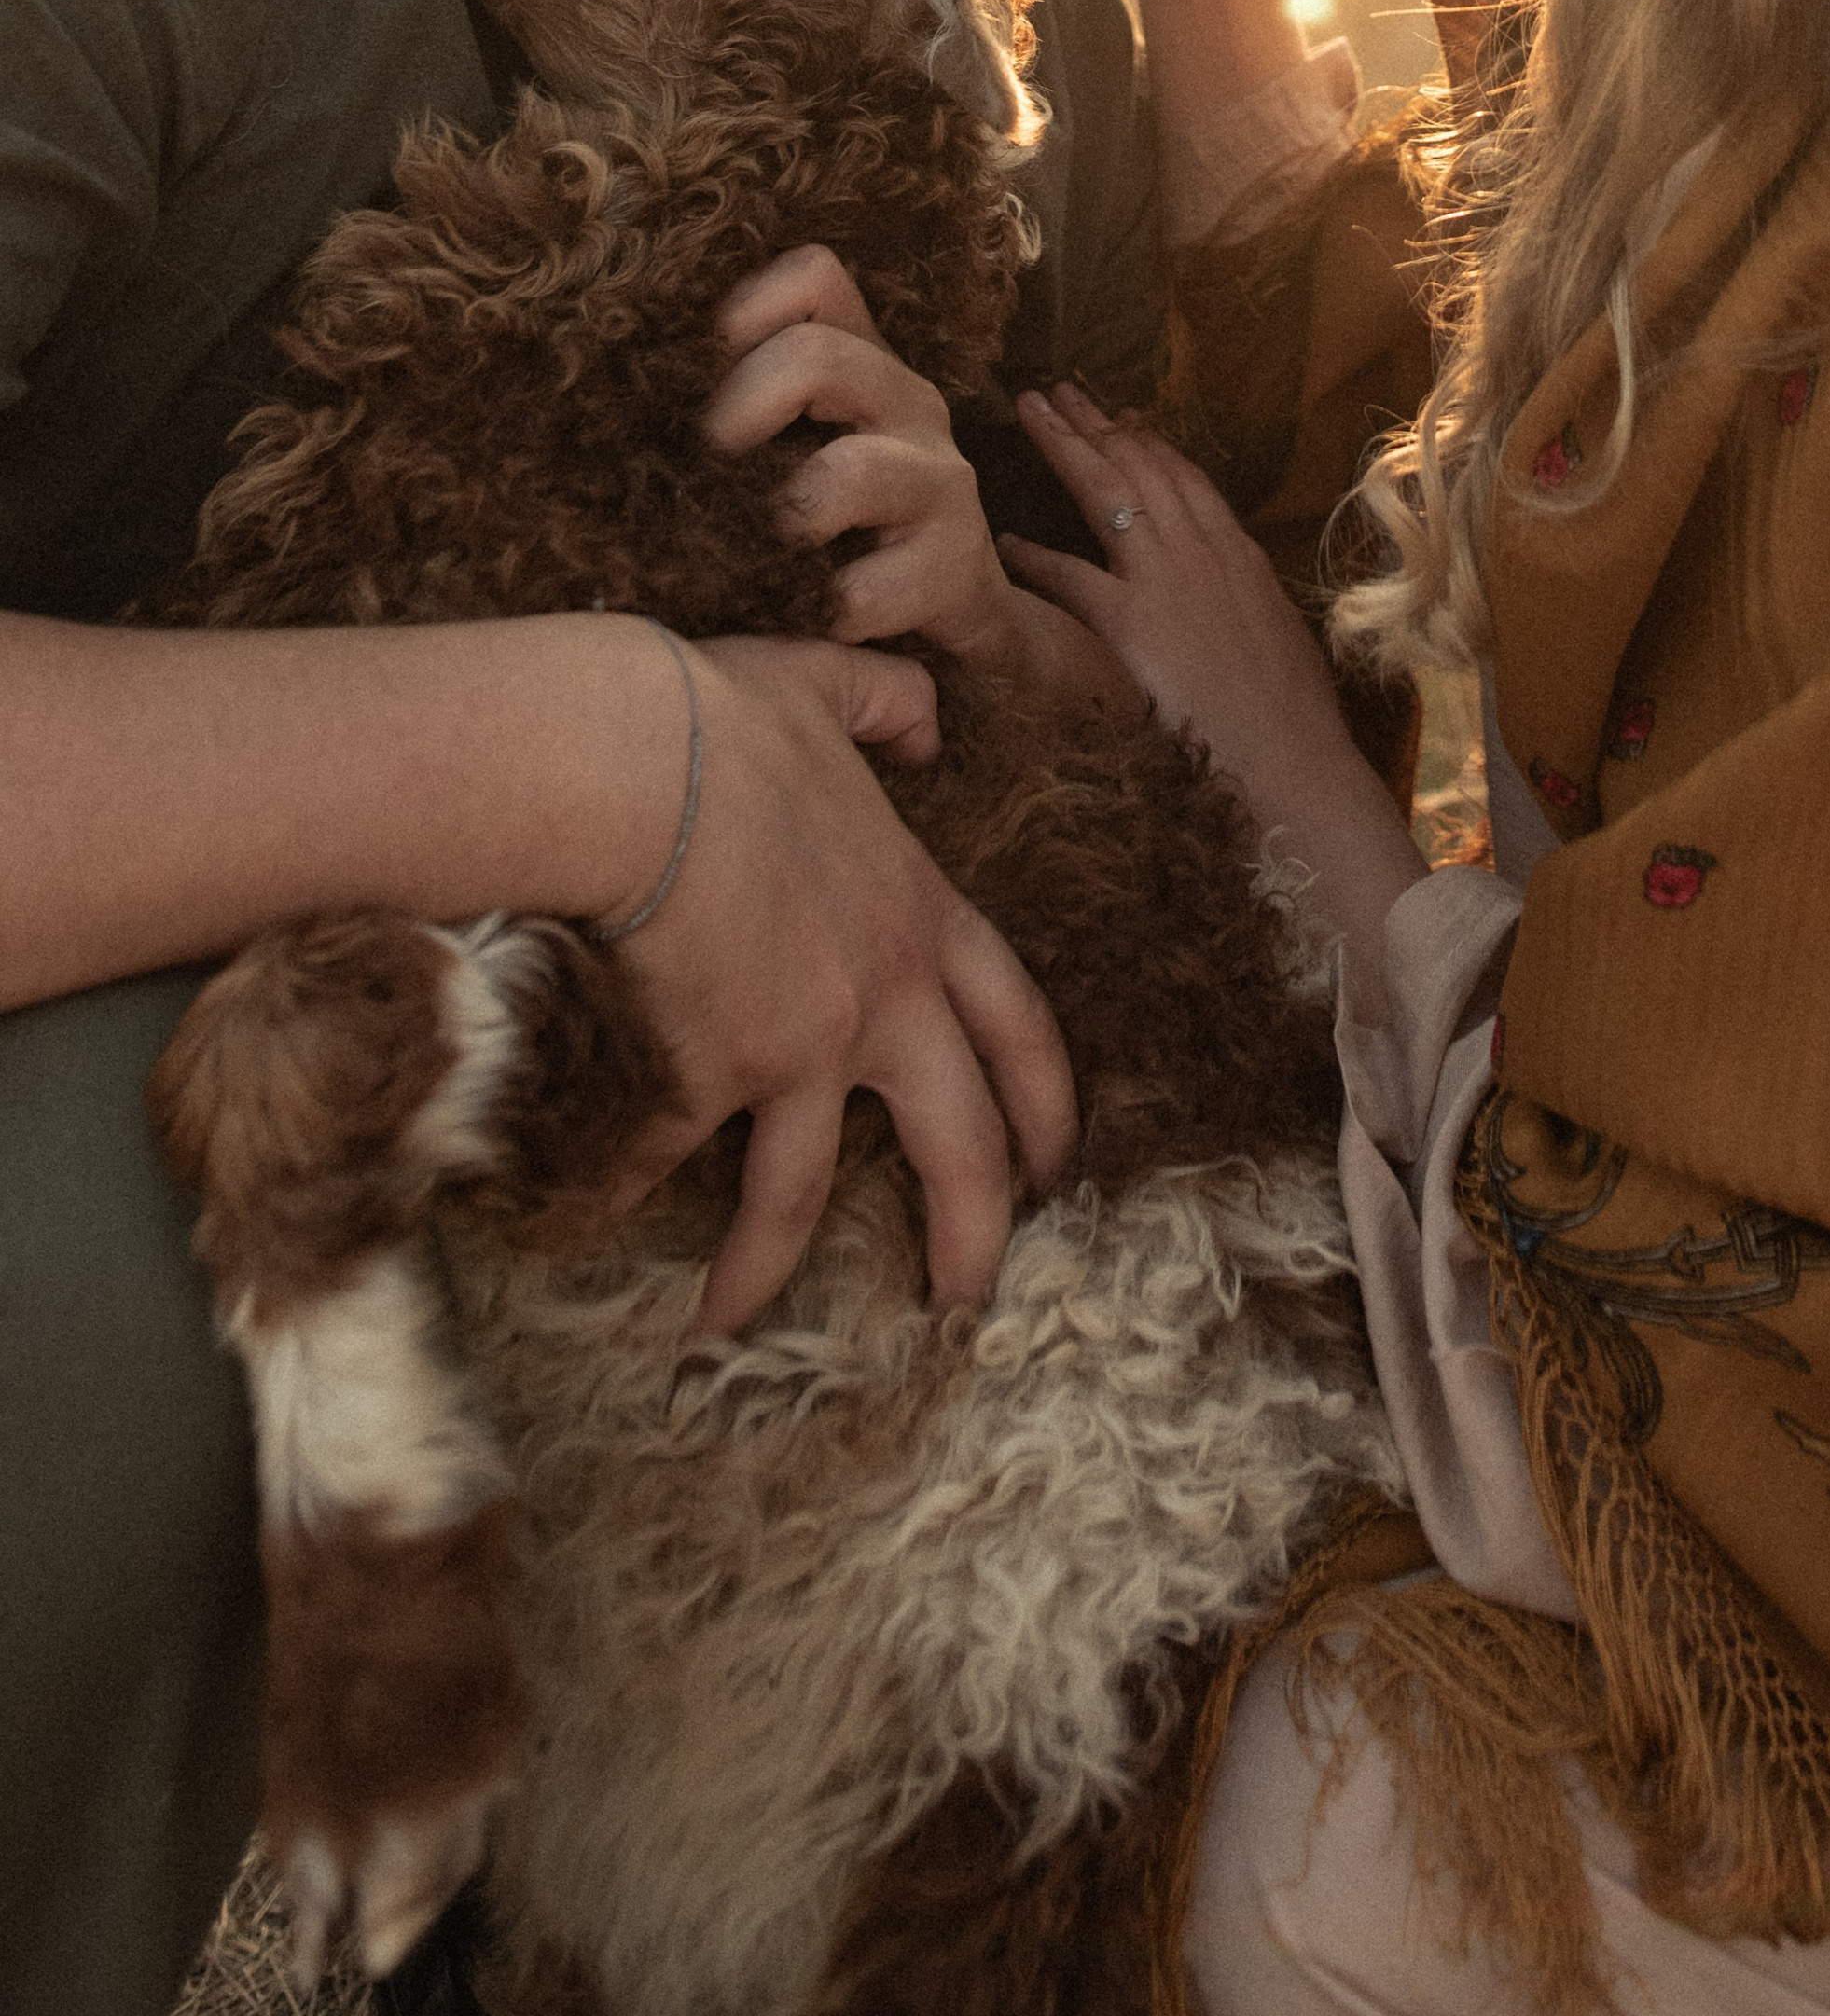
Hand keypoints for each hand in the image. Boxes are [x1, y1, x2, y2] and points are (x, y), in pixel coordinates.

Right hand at [599, 631, 1077, 1333]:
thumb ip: (889, 703)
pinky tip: (587, 1227)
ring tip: (727, 1332)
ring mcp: (797, 1049)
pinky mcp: (706, 1076)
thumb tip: (925, 718)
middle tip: (964, 1307)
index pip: (1020, 1029)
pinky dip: (618, 1194)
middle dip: (971, 1240)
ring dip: (762, 1272)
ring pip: (799, 1194)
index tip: (1055, 1169)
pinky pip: (659, 1158)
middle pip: (958, 1150)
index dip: (1047, 1104)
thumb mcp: (831, 683)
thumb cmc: (720, 715)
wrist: (628, 761)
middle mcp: (879, 1001)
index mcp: (921, 919)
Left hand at [708, 247, 1017, 663]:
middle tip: (708, 466)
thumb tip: (604, 416)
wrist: (952, 613)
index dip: (745, 309)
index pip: (814, 277)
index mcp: (863, 363)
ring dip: (783, 518)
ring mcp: (941, 481)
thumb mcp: (792, 455)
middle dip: (738, 412)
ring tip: (762, 553)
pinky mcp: (956, 566)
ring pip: (849, 471)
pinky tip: (810, 620)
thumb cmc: (841, 529)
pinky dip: (821, 612)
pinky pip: (866, 589)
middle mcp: (909, 403)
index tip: (699, 373)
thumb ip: (735, 421)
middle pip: (817, 355)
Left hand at [1001, 385, 1425, 939]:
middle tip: (1059, 389)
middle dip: (1097, 423)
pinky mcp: (1134, 623)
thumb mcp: (1280, 644)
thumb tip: (1238, 605)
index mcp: (1241, 558)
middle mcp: (1204, 554)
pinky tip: (1005, 540)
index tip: (1120, 417)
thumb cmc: (1295, 722)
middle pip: (1142, 467)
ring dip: (1066, 446)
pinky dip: (1036, 555)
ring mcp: (1168, 583)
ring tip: (1032, 412)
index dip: (1148, 444)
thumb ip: (1249, 610)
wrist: (1295, 765)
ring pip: (1108, 493)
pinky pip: (1072, 577)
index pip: (1188, 480)